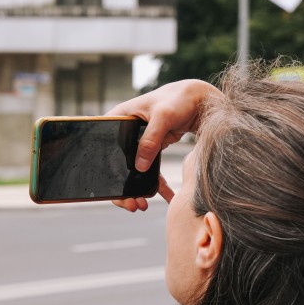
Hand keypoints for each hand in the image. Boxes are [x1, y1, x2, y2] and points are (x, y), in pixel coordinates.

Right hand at [106, 79, 218, 210]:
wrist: (200, 99)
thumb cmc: (178, 99)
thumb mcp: (163, 116)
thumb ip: (151, 139)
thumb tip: (140, 167)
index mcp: (118, 119)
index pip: (103, 147)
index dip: (105, 171)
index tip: (115, 190)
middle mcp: (125, 132)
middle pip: (117, 164)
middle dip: (123, 187)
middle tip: (132, 204)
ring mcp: (139, 142)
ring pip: (133, 171)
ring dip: (139, 190)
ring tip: (142, 205)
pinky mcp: (153, 148)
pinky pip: (151, 170)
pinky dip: (158, 184)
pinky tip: (166, 197)